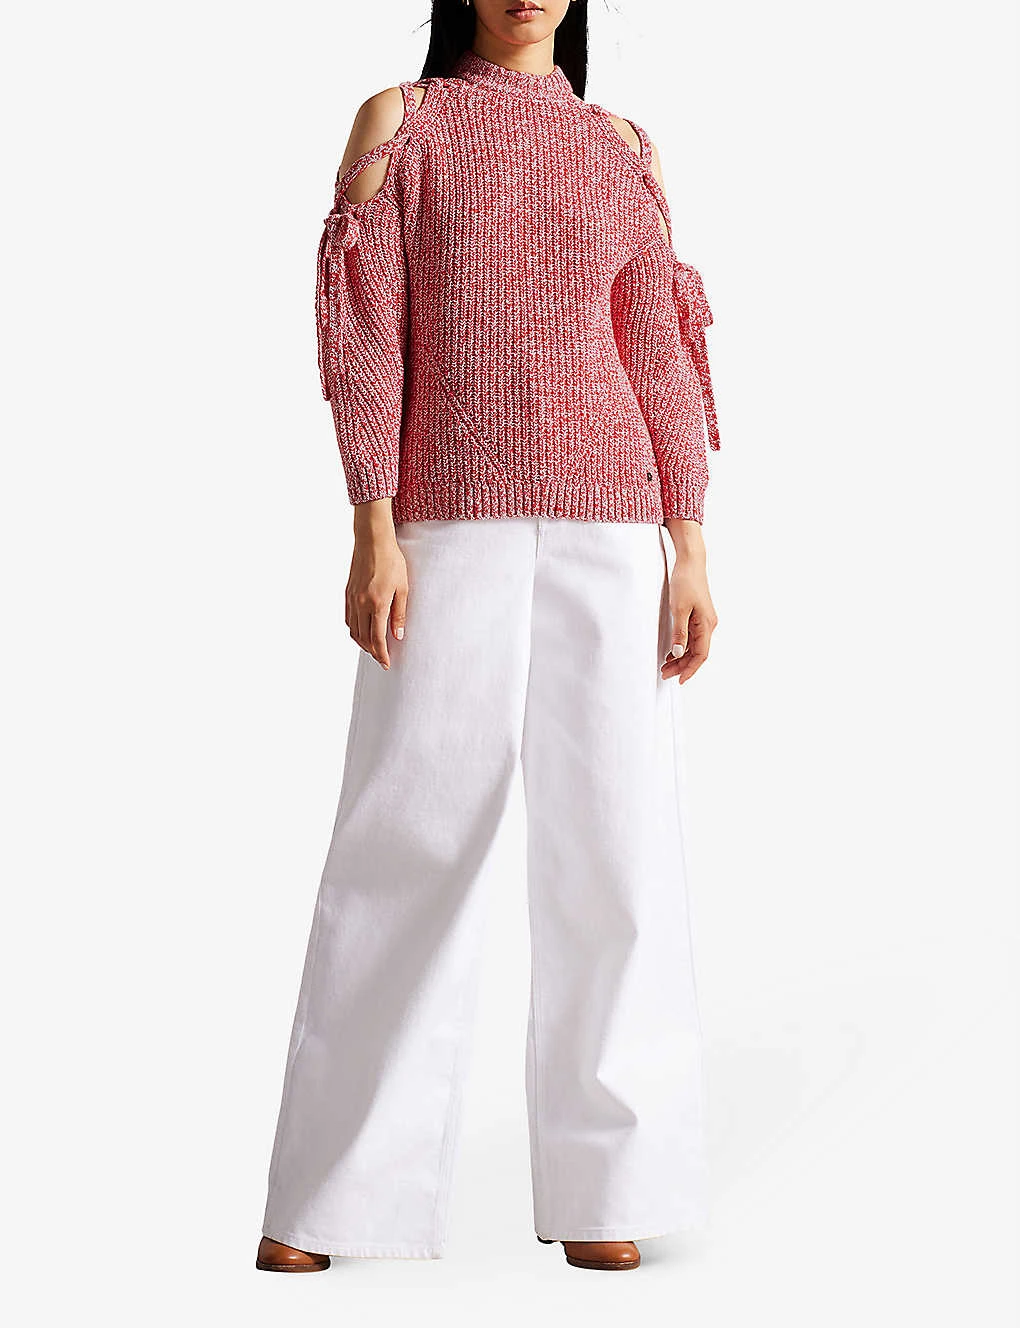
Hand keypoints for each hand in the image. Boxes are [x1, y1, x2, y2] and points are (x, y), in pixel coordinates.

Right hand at [346, 499, 407, 669]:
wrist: (372, 541)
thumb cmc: (391, 561)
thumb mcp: (403, 588)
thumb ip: (399, 614)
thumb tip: (398, 636)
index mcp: (377, 604)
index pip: (377, 639)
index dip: (382, 654)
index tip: (386, 664)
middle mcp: (361, 605)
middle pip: (363, 638)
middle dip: (373, 652)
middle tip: (382, 659)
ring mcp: (352, 599)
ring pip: (353, 630)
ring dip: (362, 643)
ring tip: (373, 648)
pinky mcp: (347, 593)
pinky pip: (348, 619)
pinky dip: (354, 630)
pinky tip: (361, 631)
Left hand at [661, 519, 717, 684]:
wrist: (690, 561)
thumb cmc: (685, 581)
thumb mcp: (679, 608)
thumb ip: (679, 632)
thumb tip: (679, 653)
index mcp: (706, 625)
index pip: (700, 655)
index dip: (690, 670)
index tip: (678, 680)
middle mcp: (709, 625)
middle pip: (697, 653)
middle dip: (682, 666)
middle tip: (664, 674)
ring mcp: (704, 620)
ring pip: (694, 646)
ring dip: (681, 657)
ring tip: (665, 666)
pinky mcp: (698, 615)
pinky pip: (692, 637)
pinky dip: (682, 646)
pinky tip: (671, 651)